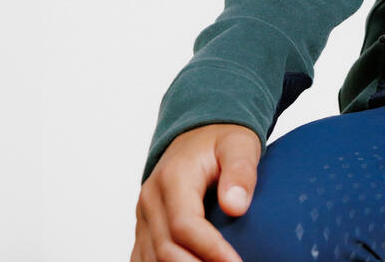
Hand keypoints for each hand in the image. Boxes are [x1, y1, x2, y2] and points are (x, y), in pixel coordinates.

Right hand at [131, 123, 261, 261]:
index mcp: (173, 176)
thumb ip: (240, 170)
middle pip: (166, 249)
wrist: (198, 136)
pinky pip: (145, 259)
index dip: (210, 249)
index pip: (184, 224)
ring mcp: (144, 217)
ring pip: (152, 260)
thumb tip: (235, 206)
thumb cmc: (221, 141)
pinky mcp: (144, 230)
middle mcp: (151, 198)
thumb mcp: (240, 144)